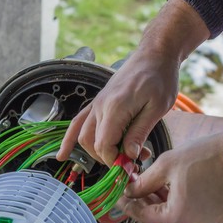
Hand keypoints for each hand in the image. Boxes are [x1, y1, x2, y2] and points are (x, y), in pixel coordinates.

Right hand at [56, 0, 209, 166]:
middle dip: (108, 159)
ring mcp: (96, 104)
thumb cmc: (160, 78)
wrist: (154, 55)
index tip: (131, 167)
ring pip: (82, 136)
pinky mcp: (97, 103)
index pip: (104, 145)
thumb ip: (139, 132)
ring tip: (116, 159)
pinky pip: (77, 123)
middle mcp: (100, 106)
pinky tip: (63, 154)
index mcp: (116, 107)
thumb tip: (127, 156)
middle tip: (130, 164)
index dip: (115, 161)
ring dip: (96, 153)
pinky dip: (69, 140)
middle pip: (91, 143)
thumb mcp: (157, 108)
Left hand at [122, 129, 222, 222]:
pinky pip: (192, 212)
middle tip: (134, 186)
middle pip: (160, 217)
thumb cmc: (206, 157)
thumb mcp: (166, 165)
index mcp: (178, 218)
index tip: (119, 196)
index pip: (143, 216)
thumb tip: (130, 191)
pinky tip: (174, 186)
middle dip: (145, 201)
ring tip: (153, 183)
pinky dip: (180, 202)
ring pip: (176, 215)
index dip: (128, 205)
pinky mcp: (218, 217)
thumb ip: (144, 182)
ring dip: (163, 201)